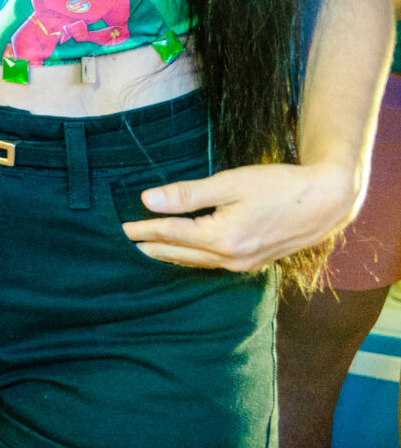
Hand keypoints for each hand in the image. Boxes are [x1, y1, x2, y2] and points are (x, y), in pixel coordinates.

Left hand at [124, 160, 361, 270]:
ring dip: (170, 255)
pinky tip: (185, 254)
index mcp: (223, 238)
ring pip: (197, 262)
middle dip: (151, 246)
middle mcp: (232, 258)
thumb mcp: (230, 183)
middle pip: (180, 253)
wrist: (326, 202)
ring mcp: (245, 264)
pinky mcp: (255, 263)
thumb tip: (148, 200)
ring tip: (148, 250)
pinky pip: (214, 264)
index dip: (145, 229)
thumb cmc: (279, 186)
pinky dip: (193, 259)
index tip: (122, 228)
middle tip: (126, 243)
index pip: (171, 234)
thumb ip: (188, 194)